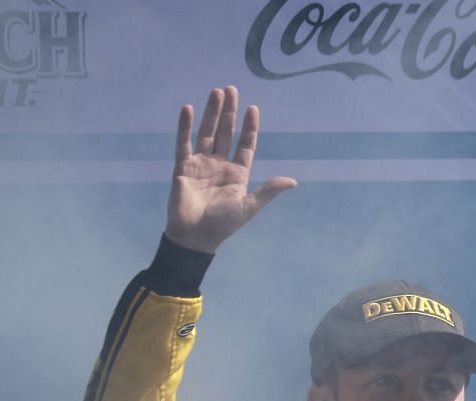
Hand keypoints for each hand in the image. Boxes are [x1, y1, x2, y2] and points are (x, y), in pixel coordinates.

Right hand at [166, 86, 295, 253]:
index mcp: (238, 173)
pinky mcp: (183, 167)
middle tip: (231, 89)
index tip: (253, 108)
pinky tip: (187, 109)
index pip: (245, 144)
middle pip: (225, 132)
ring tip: (216, 92)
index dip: (249, 127)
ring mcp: (201, 164)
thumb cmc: (224, 224)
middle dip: (229, 112)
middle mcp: (220, 165)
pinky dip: (184, 126)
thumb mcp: (249, 206)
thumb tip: (293, 181)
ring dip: (211, 113)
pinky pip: (183, 143)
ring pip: (206, 133)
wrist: (195, 236)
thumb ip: (268, 190)